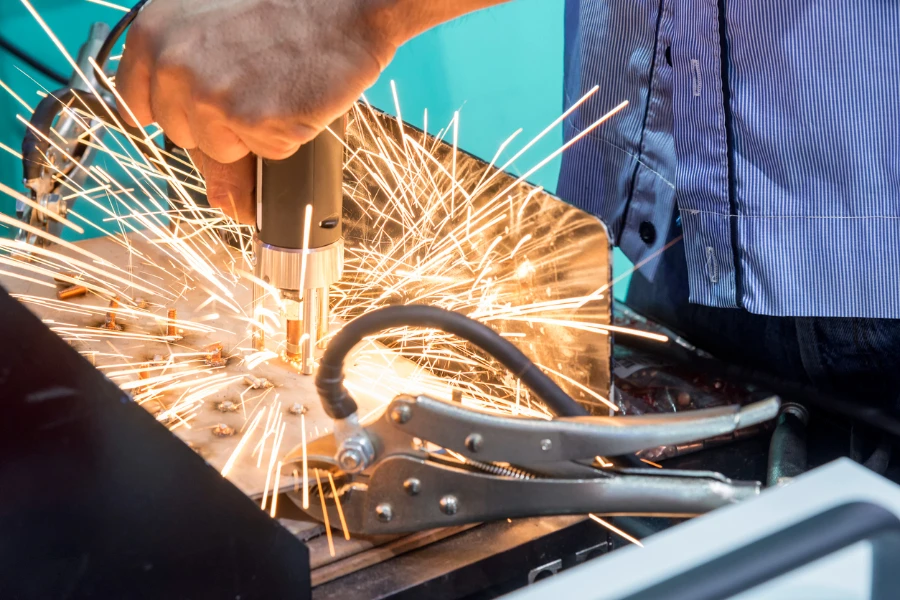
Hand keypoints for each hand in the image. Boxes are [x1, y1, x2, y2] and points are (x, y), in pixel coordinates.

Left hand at [117, 0, 397, 222]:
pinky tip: (295, 96)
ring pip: (223, 152)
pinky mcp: (250, 120)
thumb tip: (220, 198)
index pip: (137, 104)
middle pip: (184, 136)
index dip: (175, 113)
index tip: (198, 109)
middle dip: (220, 125)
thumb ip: (193, 96)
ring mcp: (210, 96)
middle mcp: (173, 64)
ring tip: (277, 87)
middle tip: (255, 85)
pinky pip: (266, 154)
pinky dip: (286, 134)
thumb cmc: (289, 8)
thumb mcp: (221, 33)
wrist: (344, 6)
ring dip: (254, 133)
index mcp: (155, 33)